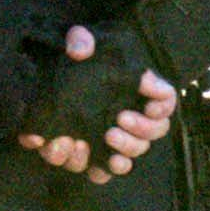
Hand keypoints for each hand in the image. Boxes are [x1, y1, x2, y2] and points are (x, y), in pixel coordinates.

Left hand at [24, 21, 185, 176]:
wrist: (44, 83)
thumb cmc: (73, 62)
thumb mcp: (77, 42)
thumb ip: (80, 39)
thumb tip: (80, 50)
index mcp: (136, 90)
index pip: (165, 99)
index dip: (163, 103)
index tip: (150, 103)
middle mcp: (131, 117)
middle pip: (155, 132)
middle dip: (143, 129)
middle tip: (120, 119)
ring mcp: (114, 139)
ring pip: (133, 154)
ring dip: (125, 149)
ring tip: (107, 136)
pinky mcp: (93, 156)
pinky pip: (105, 172)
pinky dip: (103, 170)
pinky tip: (97, 163)